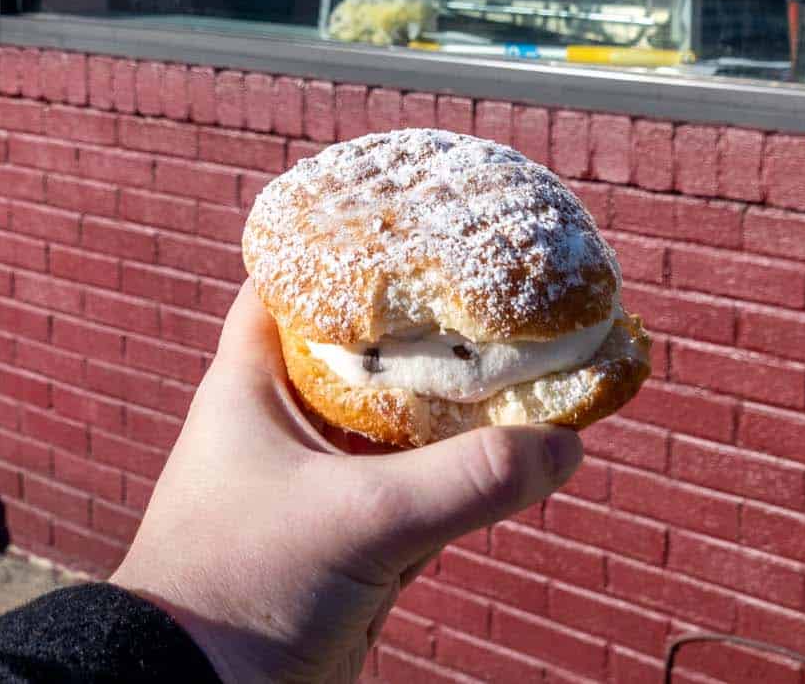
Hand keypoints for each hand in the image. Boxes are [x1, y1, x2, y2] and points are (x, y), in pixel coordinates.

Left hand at [111, 283, 585, 683]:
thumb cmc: (242, 588)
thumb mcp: (362, 521)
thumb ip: (465, 481)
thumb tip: (562, 446)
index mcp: (251, 384)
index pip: (296, 280)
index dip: (350, 244)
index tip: (419, 216)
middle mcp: (285, 422)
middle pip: (369, 349)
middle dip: (433, 326)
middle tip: (500, 284)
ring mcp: (320, 483)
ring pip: (401, 423)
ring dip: (458, 402)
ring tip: (531, 354)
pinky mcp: (350, 541)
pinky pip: (419, 489)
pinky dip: (464, 471)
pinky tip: (521, 449)